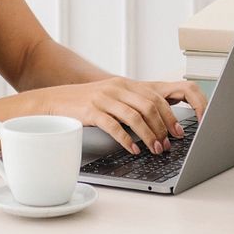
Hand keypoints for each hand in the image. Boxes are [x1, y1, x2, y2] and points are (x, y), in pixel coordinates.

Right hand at [36, 77, 207, 155]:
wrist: (56, 100)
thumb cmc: (86, 102)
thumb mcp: (112, 96)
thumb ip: (131, 103)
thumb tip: (156, 122)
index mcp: (125, 84)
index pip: (155, 97)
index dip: (170, 115)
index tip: (178, 131)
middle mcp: (116, 88)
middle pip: (148, 106)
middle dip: (162, 127)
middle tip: (168, 144)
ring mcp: (104, 99)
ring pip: (134, 117)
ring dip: (148, 136)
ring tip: (155, 149)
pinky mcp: (91, 111)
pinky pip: (114, 126)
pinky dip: (127, 140)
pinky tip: (134, 149)